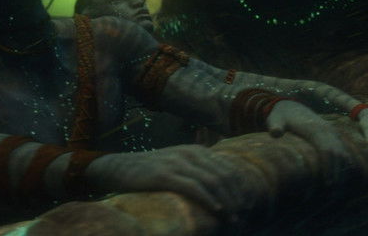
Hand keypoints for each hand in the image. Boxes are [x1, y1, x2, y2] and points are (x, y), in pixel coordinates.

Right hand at [85, 145, 249, 213]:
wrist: (118, 168)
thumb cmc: (149, 171)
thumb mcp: (176, 164)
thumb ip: (196, 170)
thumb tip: (217, 187)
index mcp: (195, 150)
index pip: (226, 166)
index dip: (240, 186)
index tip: (248, 202)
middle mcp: (190, 153)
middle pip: (223, 174)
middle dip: (237, 195)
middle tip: (245, 212)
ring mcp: (178, 163)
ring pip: (212, 181)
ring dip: (227, 201)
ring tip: (235, 217)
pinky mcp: (166, 175)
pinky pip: (194, 187)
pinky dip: (209, 199)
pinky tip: (218, 210)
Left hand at [266, 100, 352, 184]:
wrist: (288, 105)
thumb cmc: (280, 116)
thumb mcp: (275, 119)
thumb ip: (275, 126)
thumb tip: (276, 133)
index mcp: (315, 128)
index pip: (326, 150)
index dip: (329, 167)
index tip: (327, 183)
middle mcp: (326, 129)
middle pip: (337, 153)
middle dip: (336, 172)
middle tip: (332, 192)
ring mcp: (330, 131)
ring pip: (342, 152)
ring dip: (341, 170)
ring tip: (336, 188)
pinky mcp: (331, 134)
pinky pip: (341, 149)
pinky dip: (342, 163)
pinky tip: (340, 177)